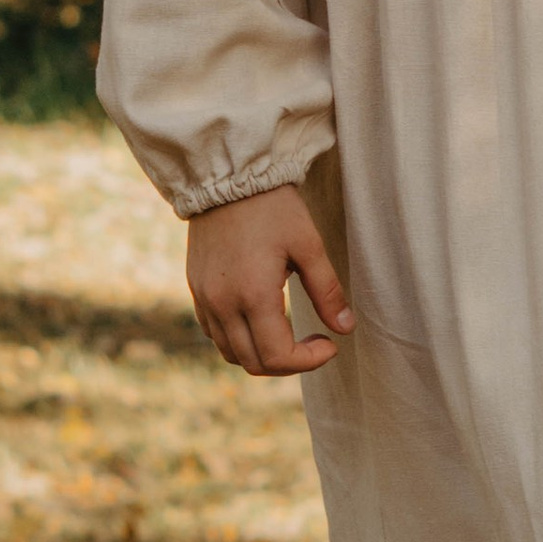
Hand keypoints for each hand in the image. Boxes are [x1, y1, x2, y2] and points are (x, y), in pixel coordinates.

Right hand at [186, 185, 351, 375]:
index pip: (278, 356)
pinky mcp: (196, 291)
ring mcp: (205, 300)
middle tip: (315, 343)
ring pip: (231, 354)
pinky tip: (262, 321)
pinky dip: (240, 340)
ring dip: (263, 356)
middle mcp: (223, 304)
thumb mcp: (309, 245)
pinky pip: (215, 334)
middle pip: (253, 363)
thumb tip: (346, 329)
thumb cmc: (273, 208)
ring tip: (290, 336)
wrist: (228, 178)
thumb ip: (327, 291)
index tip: (330, 344)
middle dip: (289, 363)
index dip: (309, 361)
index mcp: (253, 295)